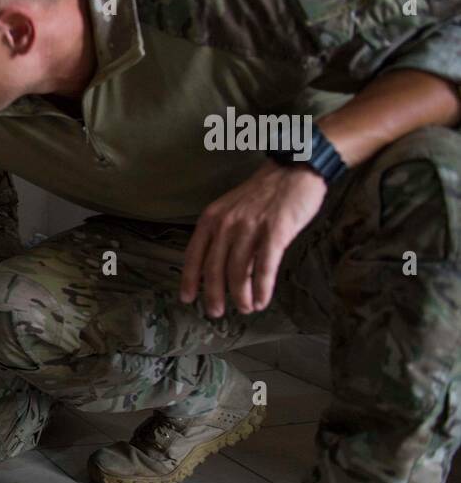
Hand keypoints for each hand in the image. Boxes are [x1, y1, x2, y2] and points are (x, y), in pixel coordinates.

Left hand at [180, 161, 326, 316]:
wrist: (295, 169)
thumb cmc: (266, 193)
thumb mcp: (234, 210)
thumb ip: (226, 237)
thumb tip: (224, 271)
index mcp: (212, 218)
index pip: (194, 255)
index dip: (190, 280)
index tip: (187, 298)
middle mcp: (227, 223)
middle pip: (214, 269)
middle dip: (214, 295)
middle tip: (216, 312)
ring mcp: (250, 227)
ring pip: (238, 272)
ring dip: (240, 296)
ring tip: (245, 308)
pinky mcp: (275, 232)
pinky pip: (264, 268)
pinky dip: (262, 289)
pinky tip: (261, 300)